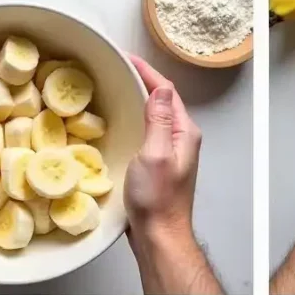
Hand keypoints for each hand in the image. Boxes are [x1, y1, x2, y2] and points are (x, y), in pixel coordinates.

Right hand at [125, 55, 202, 243]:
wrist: (159, 236)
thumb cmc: (158, 201)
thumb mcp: (155, 154)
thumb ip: (159, 120)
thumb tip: (161, 88)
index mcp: (184, 133)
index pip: (166, 90)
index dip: (146, 71)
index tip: (124, 57)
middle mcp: (180, 140)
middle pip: (161, 101)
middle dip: (140, 81)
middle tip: (112, 68)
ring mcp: (169, 153)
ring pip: (153, 116)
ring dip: (135, 100)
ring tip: (110, 87)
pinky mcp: (157, 165)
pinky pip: (145, 132)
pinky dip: (131, 120)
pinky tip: (115, 122)